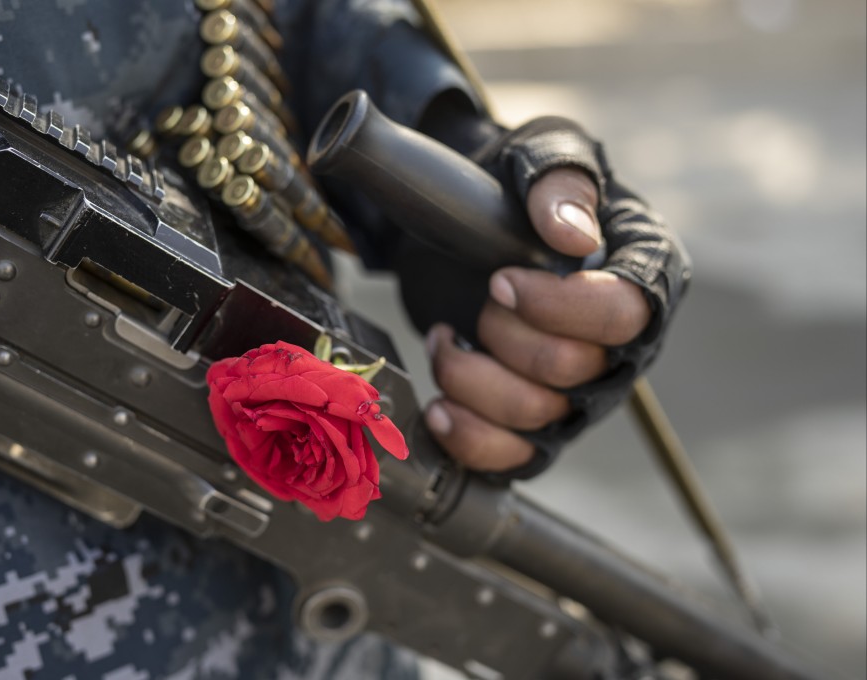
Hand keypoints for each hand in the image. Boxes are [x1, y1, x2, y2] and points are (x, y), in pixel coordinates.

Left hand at [424, 168, 650, 471]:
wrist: (466, 217)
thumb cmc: (515, 184)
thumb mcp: (540, 154)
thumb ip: (561, 183)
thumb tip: (575, 237)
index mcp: (643, 273)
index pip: (626, 316)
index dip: (557, 307)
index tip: (501, 282)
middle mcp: (622, 342)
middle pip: (573, 369)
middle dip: (505, 335)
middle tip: (480, 299)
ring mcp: (580, 388)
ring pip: (536, 416)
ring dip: (472, 380)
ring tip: (445, 339)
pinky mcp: (534, 418)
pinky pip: (513, 456)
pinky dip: (470, 439)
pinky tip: (440, 406)